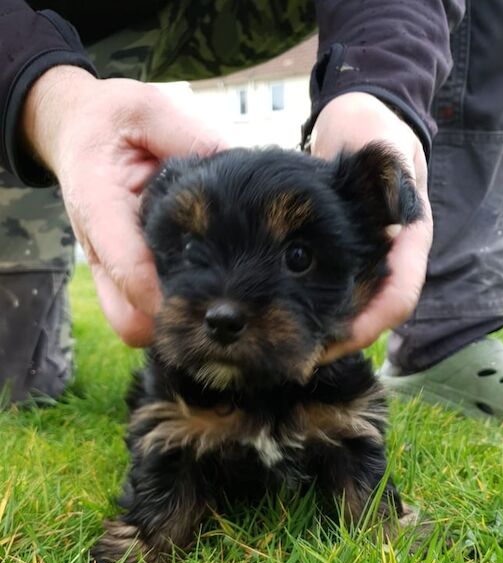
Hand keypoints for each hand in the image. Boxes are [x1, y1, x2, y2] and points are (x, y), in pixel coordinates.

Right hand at [22, 66, 226, 345]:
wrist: (79, 131)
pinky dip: (168, 310)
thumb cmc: (114, 121)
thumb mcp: (147, 110)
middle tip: (217, 302)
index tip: (209, 300)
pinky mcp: (119, 274)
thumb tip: (236, 163)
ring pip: (133, 325)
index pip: (130, 269)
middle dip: (171, 324)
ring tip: (213, 297)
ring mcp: (109, 267)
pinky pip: (140, 312)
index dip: (168, 295)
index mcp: (101, 207)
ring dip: (171, 323)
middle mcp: (102, 248)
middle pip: (129, 320)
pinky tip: (201, 287)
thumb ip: (188, 136)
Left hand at [310, 92, 432, 361]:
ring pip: (353, 317)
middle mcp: (392, 261)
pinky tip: (282, 323)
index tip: (336, 339)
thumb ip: (391, 170)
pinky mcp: (346, 266)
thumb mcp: (384, 143)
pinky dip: (312, 320)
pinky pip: (333, 303)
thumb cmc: (372, 131)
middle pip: (373, 319)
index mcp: (410, 242)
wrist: (357, 126)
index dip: (370, 323)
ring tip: (287, 350)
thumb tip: (397, 207)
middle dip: (339, 341)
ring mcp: (370, 266)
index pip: (399, 298)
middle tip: (300, 357)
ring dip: (323, 337)